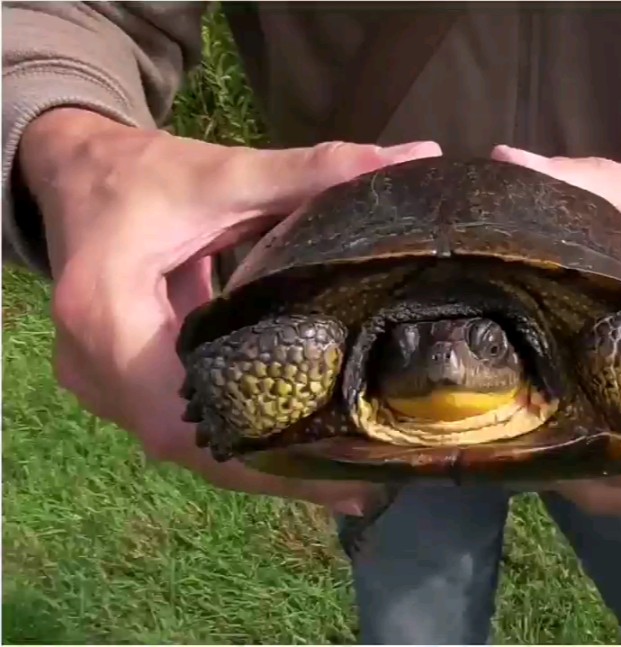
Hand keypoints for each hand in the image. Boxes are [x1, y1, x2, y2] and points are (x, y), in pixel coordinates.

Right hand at [19, 108, 441, 514]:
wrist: (75, 174)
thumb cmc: (142, 175)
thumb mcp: (226, 173)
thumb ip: (316, 172)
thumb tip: (415, 161)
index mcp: (107, 315)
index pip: (183, 411)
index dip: (257, 450)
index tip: (336, 466)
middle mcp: (94, 367)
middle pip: (193, 443)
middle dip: (275, 470)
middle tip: (361, 484)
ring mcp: (103, 384)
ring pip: (189, 444)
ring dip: (260, 465)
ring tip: (345, 481)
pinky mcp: (120, 386)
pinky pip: (184, 426)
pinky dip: (240, 439)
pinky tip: (300, 451)